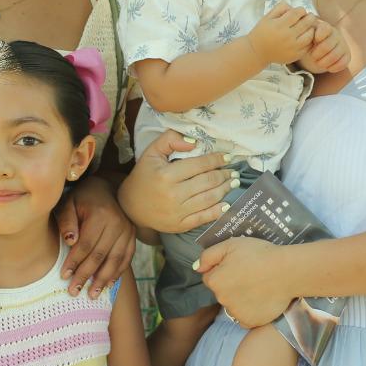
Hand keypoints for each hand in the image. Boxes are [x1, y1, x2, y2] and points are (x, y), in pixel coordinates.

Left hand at [54, 176, 136, 298]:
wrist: (107, 187)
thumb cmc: (83, 198)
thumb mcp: (69, 202)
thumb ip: (67, 221)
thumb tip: (70, 242)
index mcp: (100, 214)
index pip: (86, 244)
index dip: (74, 262)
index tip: (64, 276)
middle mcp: (117, 223)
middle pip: (100, 255)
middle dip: (86, 275)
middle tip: (74, 291)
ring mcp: (127, 230)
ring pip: (115, 260)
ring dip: (103, 279)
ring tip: (92, 294)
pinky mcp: (133, 236)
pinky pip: (126, 258)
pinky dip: (117, 273)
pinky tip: (108, 285)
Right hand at [117, 128, 231, 233]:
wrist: (131, 207)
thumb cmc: (143, 176)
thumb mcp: (151, 153)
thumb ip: (170, 140)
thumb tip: (194, 142)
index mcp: (166, 175)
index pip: (199, 165)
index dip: (216, 160)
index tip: (228, 157)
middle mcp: (173, 194)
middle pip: (207, 182)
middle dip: (224, 175)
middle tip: (234, 171)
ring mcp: (177, 212)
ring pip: (209, 199)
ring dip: (225, 190)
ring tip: (233, 183)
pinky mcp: (179, 225)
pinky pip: (203, 218)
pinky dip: (218, 211)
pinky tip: (227, 204)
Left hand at [196, 237, 292, 327]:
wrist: (287, 271)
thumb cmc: (259, 254)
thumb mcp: (230, 245)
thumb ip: (208, 255)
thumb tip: (196, 268)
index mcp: (215, 280)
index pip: (211, 277)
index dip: (223, 269)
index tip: (239, 265)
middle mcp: (221, 300)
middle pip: (221, 292)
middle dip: (231, 284)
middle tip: (250, 274)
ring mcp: (235, 313)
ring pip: (233, 305)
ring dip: (240, 298)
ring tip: (258, 286)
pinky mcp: (250, 322)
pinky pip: (244, 317)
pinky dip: (251, 310)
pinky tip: (261, 299)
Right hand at [246, 3, 316, 65]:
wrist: (257, 52)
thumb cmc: (262, 32)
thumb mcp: (267, 17)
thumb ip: (280, 8)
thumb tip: (294, 7)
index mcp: (279, 25)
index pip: (297, 13)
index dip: (301, 10)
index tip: (300, 11)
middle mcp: (287, 36)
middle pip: (306, 23)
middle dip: (310, 17)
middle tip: (309, 17)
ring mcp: (292, 47)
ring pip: (310, 35)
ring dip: (311, 29)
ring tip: (308, 27)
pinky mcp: (295, 55)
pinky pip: (308, 46)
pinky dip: (309, 40)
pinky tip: (304, 37)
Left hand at [299, 19, 349, 73]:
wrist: (319, 49)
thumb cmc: (310, 41)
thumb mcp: (306, 34)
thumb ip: (304, 32)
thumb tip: (299, 29)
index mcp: (325, 27)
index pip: (324, 29)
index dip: (318, 36)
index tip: (313, 41)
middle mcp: (336, 35)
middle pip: (327, 45)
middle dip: (317, 54)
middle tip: (312, 56)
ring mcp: (343, 45)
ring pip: (335, 55)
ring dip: (324, 62)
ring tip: (318, 63)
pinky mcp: (347, 55)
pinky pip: (343, 63)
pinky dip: (333, 67)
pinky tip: (327, 67)